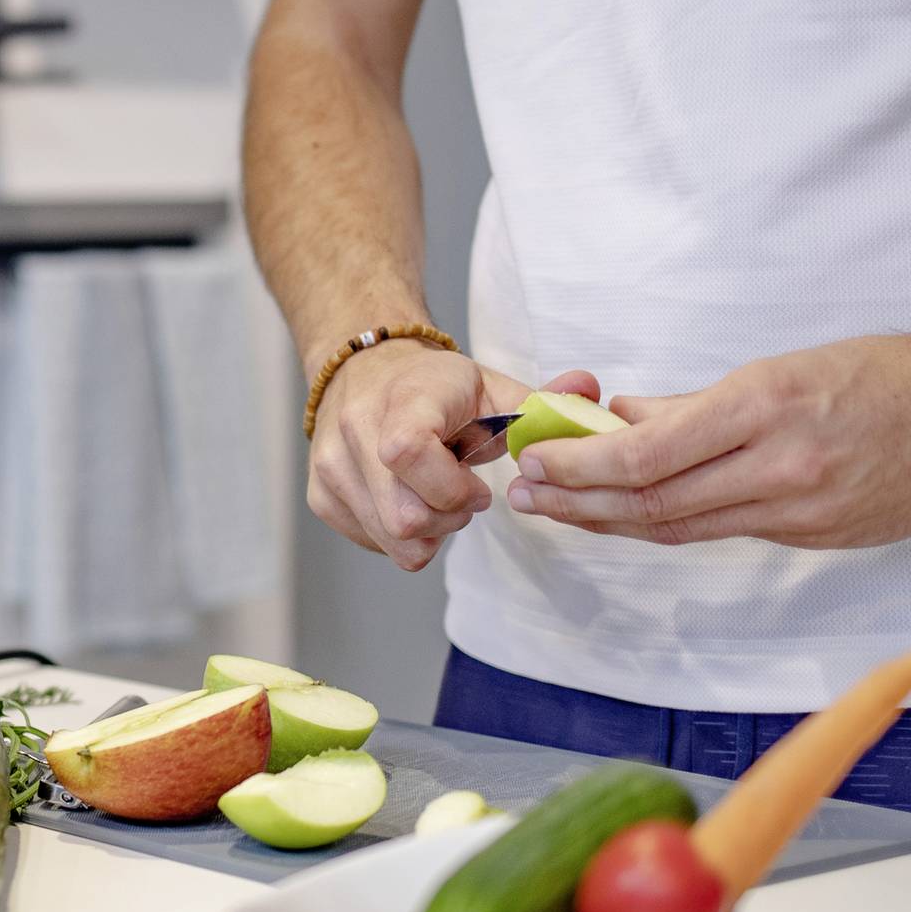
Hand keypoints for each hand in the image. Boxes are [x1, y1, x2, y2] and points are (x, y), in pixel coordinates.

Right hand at [306, 342, 601, 571]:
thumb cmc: (435, 386)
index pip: (406, 453)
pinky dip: (400, 535)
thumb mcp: (488, 386)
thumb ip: (540, 401)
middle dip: (449, 519)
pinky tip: (410, 500)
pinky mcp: (322, 497)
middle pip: (404, 518)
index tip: (476, 484)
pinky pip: (373, 542)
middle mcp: (353, 432)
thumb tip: (588, 392)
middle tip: (464, 495)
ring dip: (429, 530)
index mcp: (401, 401)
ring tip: (437, 495)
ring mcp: (331, 468)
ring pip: (390, 539)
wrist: (366, 369)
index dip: (451, 486)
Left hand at [507, 321, 910, 548]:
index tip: (536, 462)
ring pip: (683, 529)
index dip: (580, 468)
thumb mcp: (781, 367)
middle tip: (526, 497)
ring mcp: (801, 513)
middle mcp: (779, 469)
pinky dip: (673, 525)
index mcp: (765, 409)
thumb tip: (623, 418)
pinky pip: (727, 533)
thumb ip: (696, 403)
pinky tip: (634, 516)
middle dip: (579, 503)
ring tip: (562, 510)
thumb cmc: (882, 373)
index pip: (647, 457)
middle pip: (653, 505)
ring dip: (613, 522)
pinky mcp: (818, 538)